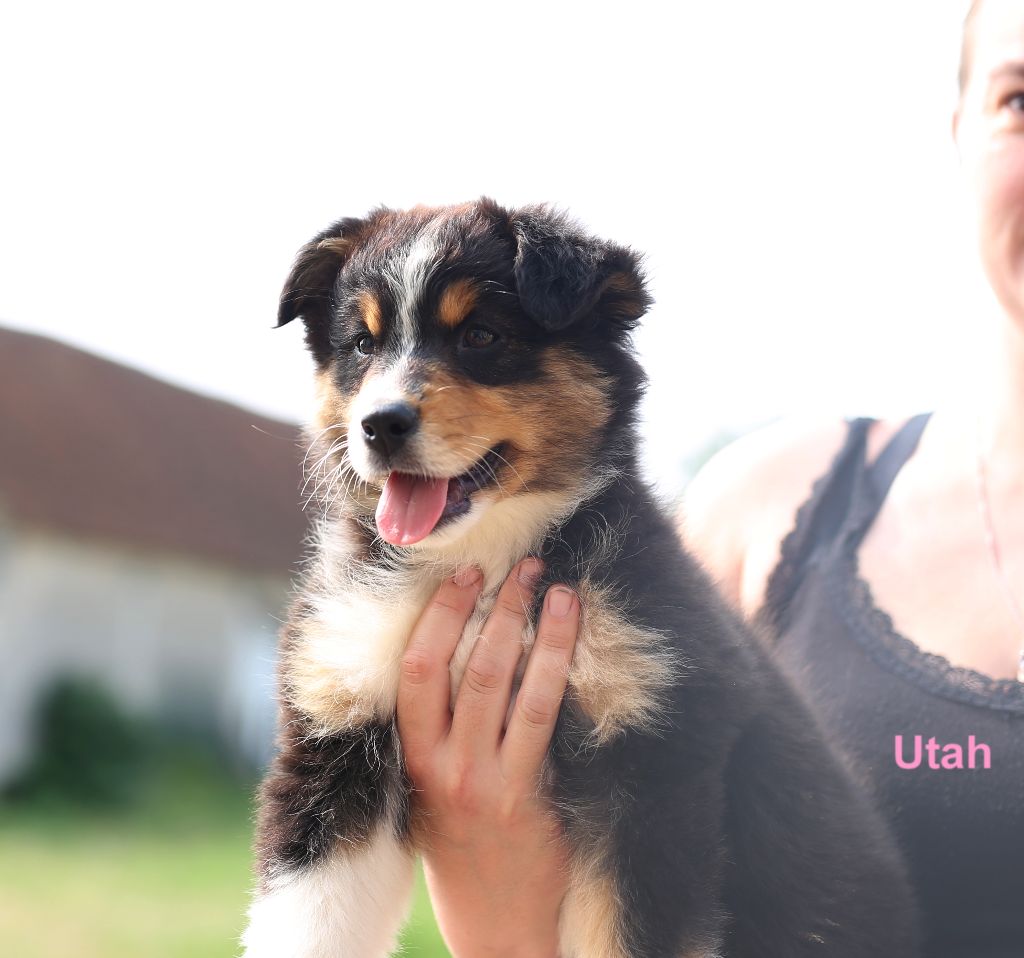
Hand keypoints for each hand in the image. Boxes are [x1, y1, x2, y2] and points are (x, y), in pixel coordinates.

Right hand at [396, 558, 580, 957]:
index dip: (439, 615)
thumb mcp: (432, 786)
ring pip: (508, 686)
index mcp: (414, 757)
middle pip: (465, 668)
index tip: (464, 575)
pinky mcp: (528, 796)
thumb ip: (439, 728)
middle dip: (495, 608)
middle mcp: (444, 766)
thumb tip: (465, 647)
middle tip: (523, 565)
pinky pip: (543, 720)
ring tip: (558, 589)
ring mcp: (486, 781)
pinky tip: (574, 641)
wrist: (493, 923)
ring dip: (536, 630)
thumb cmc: (463, 843)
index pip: (416, 670)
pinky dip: (557, 672)